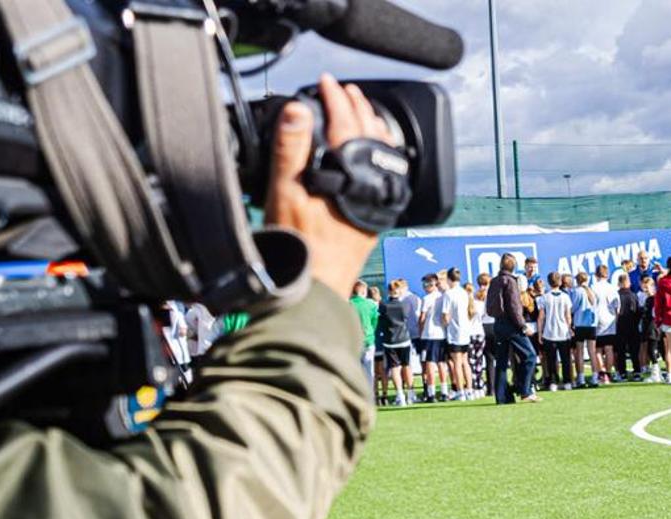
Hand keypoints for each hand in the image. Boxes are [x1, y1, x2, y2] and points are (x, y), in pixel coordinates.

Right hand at [263, 74, 394, 298]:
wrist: (319, 285)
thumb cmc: (301, 245)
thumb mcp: (286, 192)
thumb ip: (291, 148)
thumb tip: (298, 109)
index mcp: (350, 172)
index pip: (345, 121)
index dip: (334, 97)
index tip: (325, 81)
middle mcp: (372, 183)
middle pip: (370, 133)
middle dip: (357, 107)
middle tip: (344, 90)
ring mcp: (378, 198)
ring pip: (382, 152)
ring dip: (370, 127)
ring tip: (360, 113)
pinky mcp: (378, 211)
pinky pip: (384, 171)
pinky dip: (377, 152)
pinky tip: (369, 154)